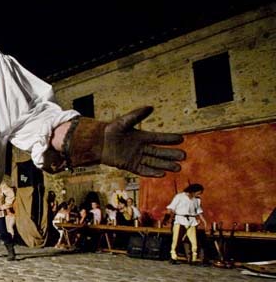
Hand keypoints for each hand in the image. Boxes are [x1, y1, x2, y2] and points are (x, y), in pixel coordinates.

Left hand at [68, 107, 185, 176]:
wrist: (97, 142)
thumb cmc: (110, 130)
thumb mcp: (124, 121)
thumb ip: (137, 115)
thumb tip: (151, 107)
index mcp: (141, 136)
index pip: (159, 138)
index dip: (169, 139)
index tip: (182, 139)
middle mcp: (140, 148)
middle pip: (159, 152)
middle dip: (171, 155)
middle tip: (184, 156)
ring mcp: (135, 157)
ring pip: (153, 162)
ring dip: (165, 165)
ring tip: (178, 167)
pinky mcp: (129, 165)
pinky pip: (142, 170)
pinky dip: (151, 172)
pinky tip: (162, 174)